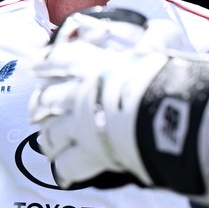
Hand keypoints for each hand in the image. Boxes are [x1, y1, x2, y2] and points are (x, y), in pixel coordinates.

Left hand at [28, 7, 208, 206]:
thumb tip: (152, 36)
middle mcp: (80, 93)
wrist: (172, 111)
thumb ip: (154, 36)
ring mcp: (81, 124)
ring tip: (50, 143)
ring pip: (49, 134)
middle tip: (38, 111)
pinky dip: (64, 168)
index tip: (36, 64)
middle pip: (46, 100)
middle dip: (40, 106)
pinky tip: (65, 171)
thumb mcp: (165, 43)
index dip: (46, 62)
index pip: (59, 59)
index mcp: (94, 63)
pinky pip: (66, 164)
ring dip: (49, 138)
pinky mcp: (90, 153)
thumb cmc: (169, 74)